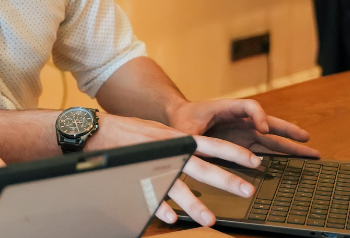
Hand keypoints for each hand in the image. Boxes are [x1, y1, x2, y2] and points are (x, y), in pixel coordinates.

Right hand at [88, 114, 259, 226]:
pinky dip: (160, 206)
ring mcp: (152, 164)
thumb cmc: (126, 132)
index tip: (254, 161)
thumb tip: (197, 150)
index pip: (211, 144)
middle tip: (247, 190)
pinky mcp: (135, 175)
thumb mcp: (158, 132)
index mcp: (175, 138)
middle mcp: (168, 149)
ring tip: (209, 220)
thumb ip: (177, 142)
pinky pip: (150, 195)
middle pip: (201, 166)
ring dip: (194, 204)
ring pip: (177, 185)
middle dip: (226, 179)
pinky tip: (170, 218)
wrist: (95, 130)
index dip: (233, 153)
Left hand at [168, 99, 319, 157]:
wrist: (179, 120)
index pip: (250, 107)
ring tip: (312, 153)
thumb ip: (192, 137)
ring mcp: (244, 132)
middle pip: (270, 122)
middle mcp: (240, 120)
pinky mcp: (243, 144)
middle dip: (288, 130)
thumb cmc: (182, 121)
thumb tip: (194, 147)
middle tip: (307, 138)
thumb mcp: (185, 128)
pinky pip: (264, 149)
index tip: (263, 128)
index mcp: (227, 108)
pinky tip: (293, 163)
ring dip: (291, 145)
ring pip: (272, 138)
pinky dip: (279, 155)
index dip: (259, 116)